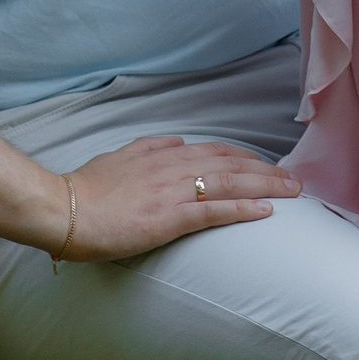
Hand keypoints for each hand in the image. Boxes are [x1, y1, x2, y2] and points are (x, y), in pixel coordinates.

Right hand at [55, 134, 299, 261]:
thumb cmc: (86, 188)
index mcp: (163, 156)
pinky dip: (243, 209)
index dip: (245, 157)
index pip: (215, 151)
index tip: (266, 163)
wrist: (63, 209)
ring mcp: (173, 192)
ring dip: (266, 185)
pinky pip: (213, 211)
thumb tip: (178, 141)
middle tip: (295, 179)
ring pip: (230, 183)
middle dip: (267, 170)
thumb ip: (150, 147)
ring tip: (292, 191)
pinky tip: (265, 211)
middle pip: (232, 164)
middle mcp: (174, 169)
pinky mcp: (168, 218)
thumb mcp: (120, 157)